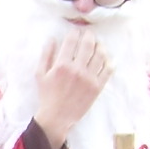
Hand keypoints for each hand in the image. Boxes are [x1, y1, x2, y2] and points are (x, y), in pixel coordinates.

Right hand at [33, 26, 113, 148]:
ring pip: (100, 54)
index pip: (71, 41)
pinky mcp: (97, 87)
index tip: (75, 31)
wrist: (57, 117)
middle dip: (89, 35)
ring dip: (100, 46)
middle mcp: (77, 69)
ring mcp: (89, 78)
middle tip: (89, 34)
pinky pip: (108, 69)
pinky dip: (108, 61)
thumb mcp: (40, 75)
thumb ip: (46, 55)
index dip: (74, 33)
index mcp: (62, 65)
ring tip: (98, 44)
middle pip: (88, 44)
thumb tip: (52, 39)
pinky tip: (105, 59)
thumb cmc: (47, 96)